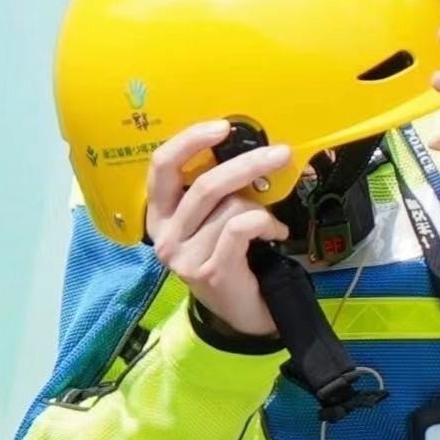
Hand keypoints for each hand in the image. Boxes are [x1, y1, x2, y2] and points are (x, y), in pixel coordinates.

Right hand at [141, 123, 290, 341]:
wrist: (243, 312)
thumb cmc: (228, 257)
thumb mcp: (211, 220)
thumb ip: (215, 191)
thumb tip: (247, 149)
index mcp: (159, 215)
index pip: (161, 166)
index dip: (190, 140)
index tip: (223, 127)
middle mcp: (164, 236)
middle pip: (204, 184)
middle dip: (247, 164)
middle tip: (280, 153)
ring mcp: (185, 257)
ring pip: (231, 207)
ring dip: (261, 209)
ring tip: (270, 224)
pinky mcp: (211, 271)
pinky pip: (243, 227)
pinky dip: (267, 224)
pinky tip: (275, 234)